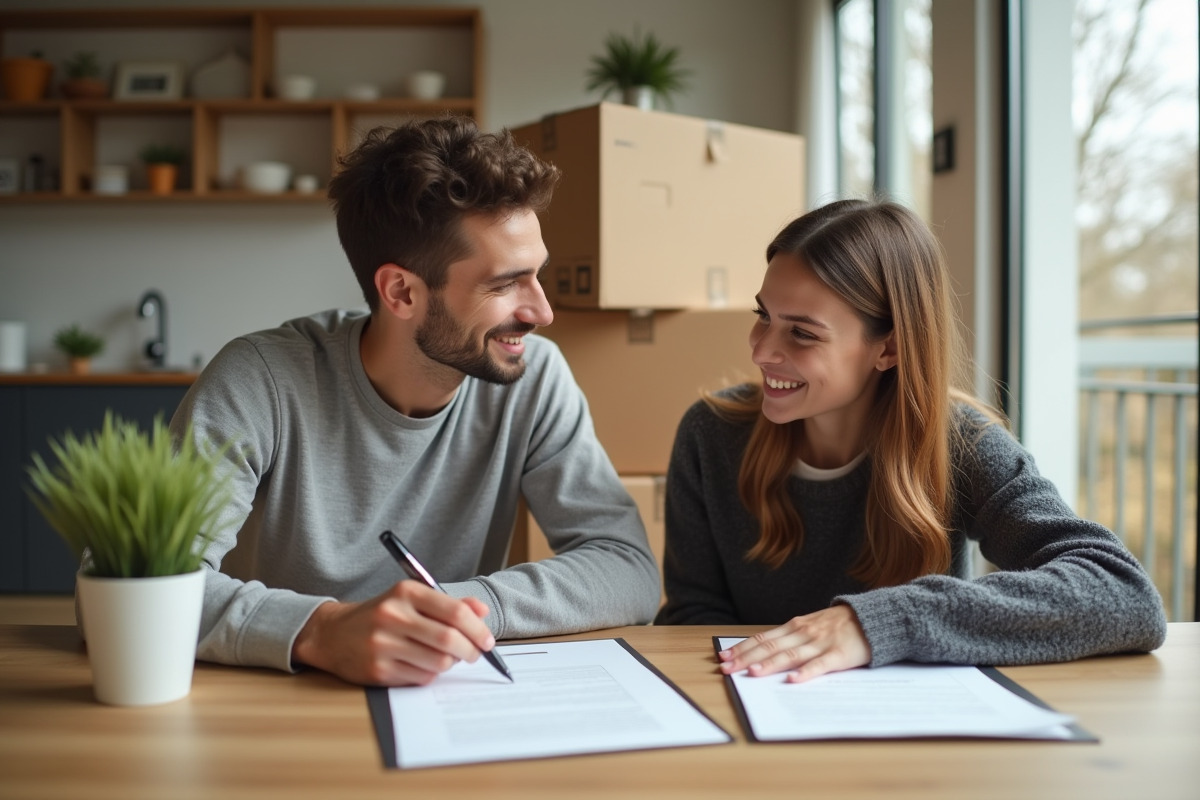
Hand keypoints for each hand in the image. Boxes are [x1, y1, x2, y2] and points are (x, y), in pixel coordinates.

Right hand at [292, 581, 493, 685]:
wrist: (332, 634)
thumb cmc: (381, 615)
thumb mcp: (411, 599)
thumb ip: (449, 604)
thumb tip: (482, 612)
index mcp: (406, 592)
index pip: (454, 611)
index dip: (478, 629)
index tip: (488, 640)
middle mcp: (393, 615)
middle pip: (449, 639)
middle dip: (471, 651)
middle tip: (476, 654)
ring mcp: (383, 644)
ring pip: (438, 662)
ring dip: (451, 663)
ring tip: (448, 658)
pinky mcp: (378, 670)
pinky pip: (421, 677)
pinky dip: (431, 674)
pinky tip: (424, 665)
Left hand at [717, 605, 870, 681]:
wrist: (874, 617)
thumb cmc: (839, 625)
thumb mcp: (811, 625)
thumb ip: (791, 637)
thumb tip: (764, 652)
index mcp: (795, 626)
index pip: (762, 638)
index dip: (742, 648)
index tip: (724, 657)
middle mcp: (804, 633)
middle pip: (770, 647)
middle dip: (746, 658)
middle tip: (726, 668)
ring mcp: (820, 643)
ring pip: (790, 655)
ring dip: (769, 665)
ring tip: (752, 673)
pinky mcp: (838, 655)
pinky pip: (819, 665)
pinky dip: (805, 673)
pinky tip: (792, 680)